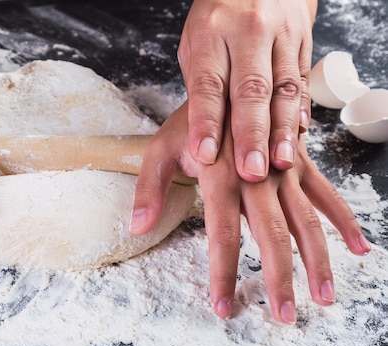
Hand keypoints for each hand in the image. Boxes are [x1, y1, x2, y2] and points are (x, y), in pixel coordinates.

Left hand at [131, 103, 370, 323]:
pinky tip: (359, 249)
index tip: (225, 308)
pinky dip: (344, 222)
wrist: (228, 79)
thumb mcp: (161, 149)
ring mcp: (284, 171)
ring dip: (318, 261)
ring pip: (307, 221)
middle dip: (278, 280)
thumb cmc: (190, 121)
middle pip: (272, 236)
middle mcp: (258, 177)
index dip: (223, 274)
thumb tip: (137, 228)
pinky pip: (327, 195)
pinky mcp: (301, 164)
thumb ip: (149, 189)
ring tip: (325, 298)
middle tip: (283, 317)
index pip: (223, 236)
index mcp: (221, 178)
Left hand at [179, 0, 316, 180]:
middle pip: (251, 90)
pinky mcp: (304, 41)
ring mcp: (281, 35)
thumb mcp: (194, 45)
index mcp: (210, 35)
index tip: (205, 155)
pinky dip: (301, 112)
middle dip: (251, 136)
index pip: (208, 85)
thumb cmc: (216, 21)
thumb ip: (200, 86)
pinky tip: (298, 136)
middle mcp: (247, 33)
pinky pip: (303, 81)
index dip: (206, 123)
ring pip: (284, 89)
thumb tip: (204, 136)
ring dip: (282, 131)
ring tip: (280, 163)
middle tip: (250, 171)